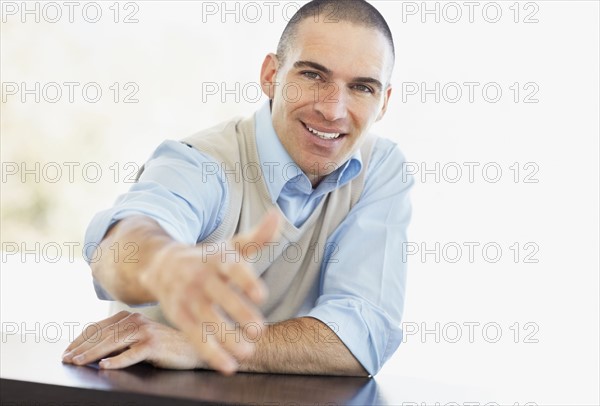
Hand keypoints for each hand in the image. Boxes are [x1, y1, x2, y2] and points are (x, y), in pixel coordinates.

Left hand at [62, 311, 202, 368]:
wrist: (193, 348)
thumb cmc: (165, 346)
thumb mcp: (140, 337)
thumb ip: (121, 338)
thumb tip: (90, 349)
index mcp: (130, 316)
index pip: (98, 327)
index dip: (80, 339)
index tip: (67, 351)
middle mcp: (136, 320)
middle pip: (102, 335)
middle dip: (81, 347)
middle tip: (66, 359)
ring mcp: (145, 331)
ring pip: (112, 342)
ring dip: (92, 353)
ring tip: (78, 362)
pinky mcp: (154, 344)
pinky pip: (131, 354)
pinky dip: (116, 361)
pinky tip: (104, 366)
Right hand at [138, 210, 280, 373]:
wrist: (162, 264)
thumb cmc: (208, 257)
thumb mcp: (231, 246)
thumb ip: (258, 237)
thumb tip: (279, 216)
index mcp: (217, 258)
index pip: (231, 268)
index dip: (245, 281)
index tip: (261, 295)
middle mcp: (200, 277)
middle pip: (220, 296)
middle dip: (239, 314)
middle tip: (259, 331)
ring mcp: (188, 297)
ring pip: (206, 319)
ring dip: (226, 338)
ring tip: (248, 353)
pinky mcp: (178, 316)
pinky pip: (194, 336)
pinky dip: (210, 352)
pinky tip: (228, 366)